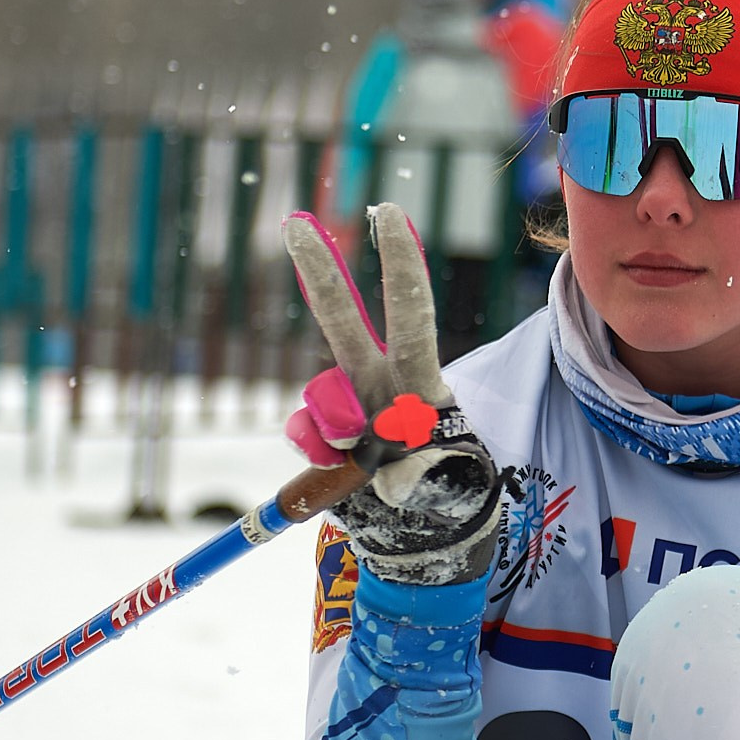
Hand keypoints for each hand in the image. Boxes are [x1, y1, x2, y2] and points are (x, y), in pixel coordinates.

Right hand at [283, 203, 503, 585]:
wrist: (423, 528)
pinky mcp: (327, 440)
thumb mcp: (445, 481)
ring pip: (319, 402)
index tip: (389, 211)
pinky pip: (305, 436)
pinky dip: (317, 454)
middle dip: (320, 274)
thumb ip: (413, 468)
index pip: (410, 311)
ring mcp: (351, 409)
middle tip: (294, 223)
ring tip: (370, 466)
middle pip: (344, 323)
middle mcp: (381, 383)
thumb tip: (367, 453)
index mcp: (419, 379)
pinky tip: (341, 469)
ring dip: (334, 435)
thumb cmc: (444, 492)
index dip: (401, 263)